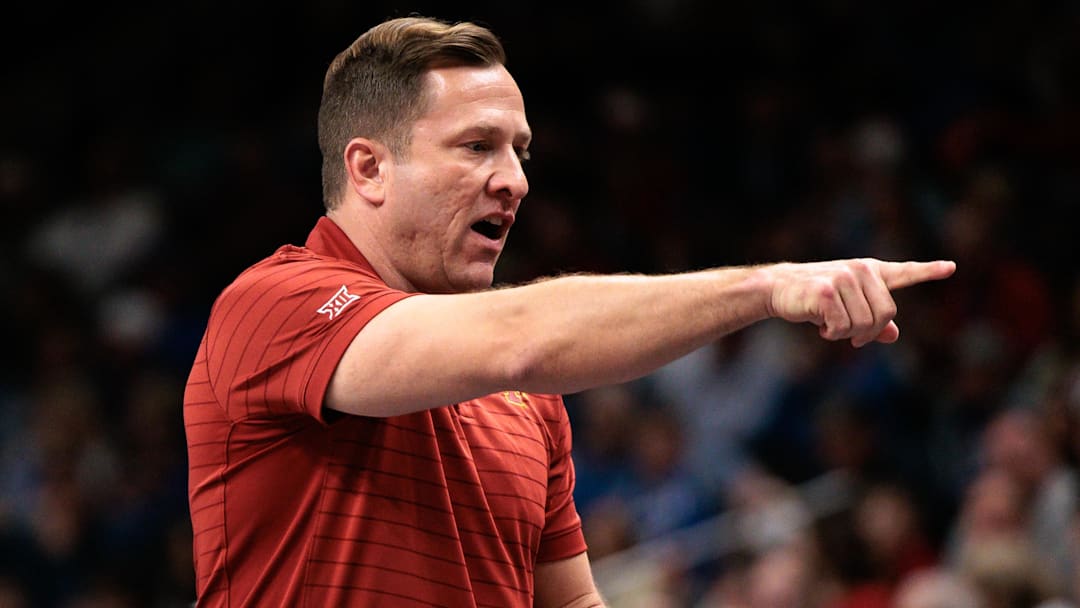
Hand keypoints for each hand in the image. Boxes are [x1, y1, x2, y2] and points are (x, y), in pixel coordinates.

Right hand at [764, 258, 955, 346]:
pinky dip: (832, 333)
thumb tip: (892, 335)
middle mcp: (861, 270)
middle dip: (868, 332)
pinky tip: (819, 324)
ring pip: (864, 324)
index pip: (903, 272)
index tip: (951, 267)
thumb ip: (872, 319)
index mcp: (869, 271)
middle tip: (852, 337)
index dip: (928, 271)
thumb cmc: (813, 299)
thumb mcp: (846, 307)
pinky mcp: (827, 290)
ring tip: (829, 326)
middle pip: (886, 314)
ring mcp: (844, 278)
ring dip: (846, 334)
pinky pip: (842, 326)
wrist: (777, 288)